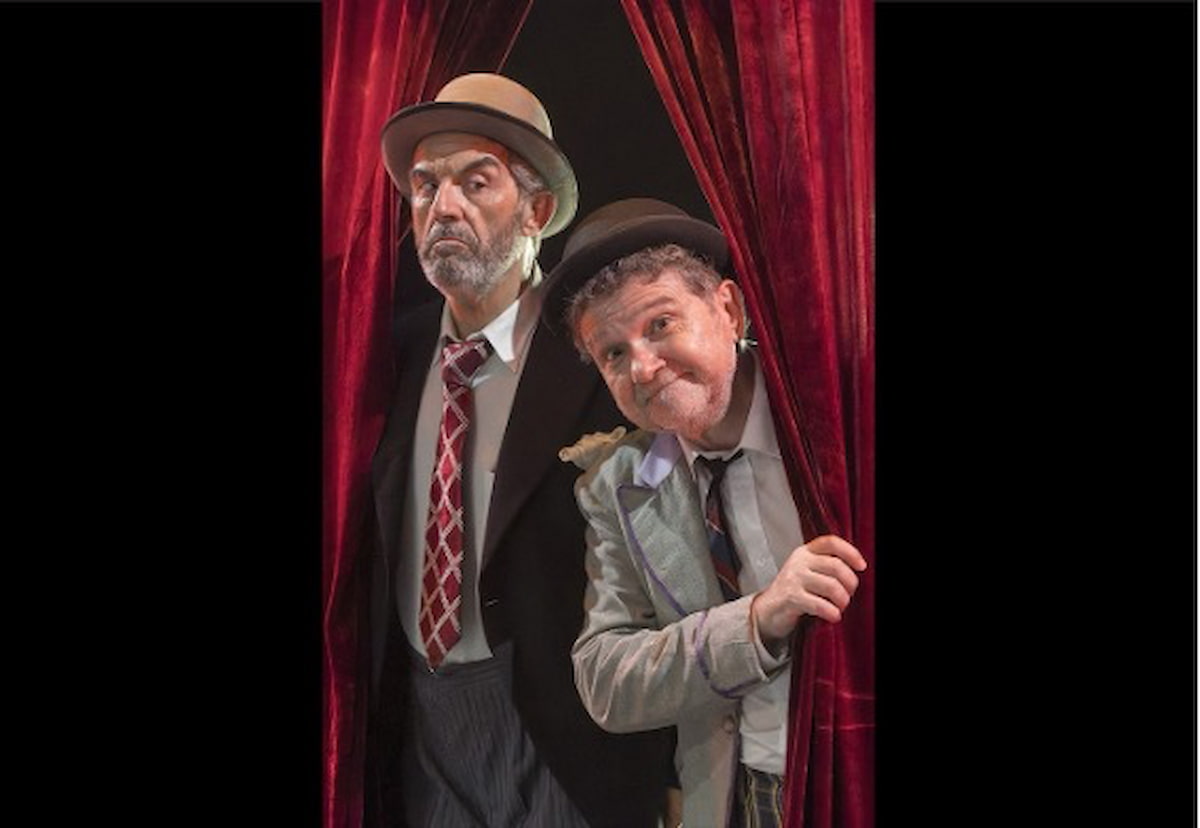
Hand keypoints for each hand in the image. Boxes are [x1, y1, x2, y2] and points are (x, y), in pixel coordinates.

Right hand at [751, 535, 866, 644]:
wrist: (768, 609)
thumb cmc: (794, 591)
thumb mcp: (808, 571)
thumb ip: (827, 566)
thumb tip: (857, 571)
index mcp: (806, 552)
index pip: (831, 542)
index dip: (850, 552)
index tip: (862, 566)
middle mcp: (799, 561)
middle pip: (836, 566)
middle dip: (850, 583)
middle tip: (849, 594)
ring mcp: (794, 578)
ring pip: (831, 586)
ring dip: (843, 600)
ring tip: (841, 607)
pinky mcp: (791, 597)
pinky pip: (820, 605)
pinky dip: (832, 613)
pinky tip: (833, 616)